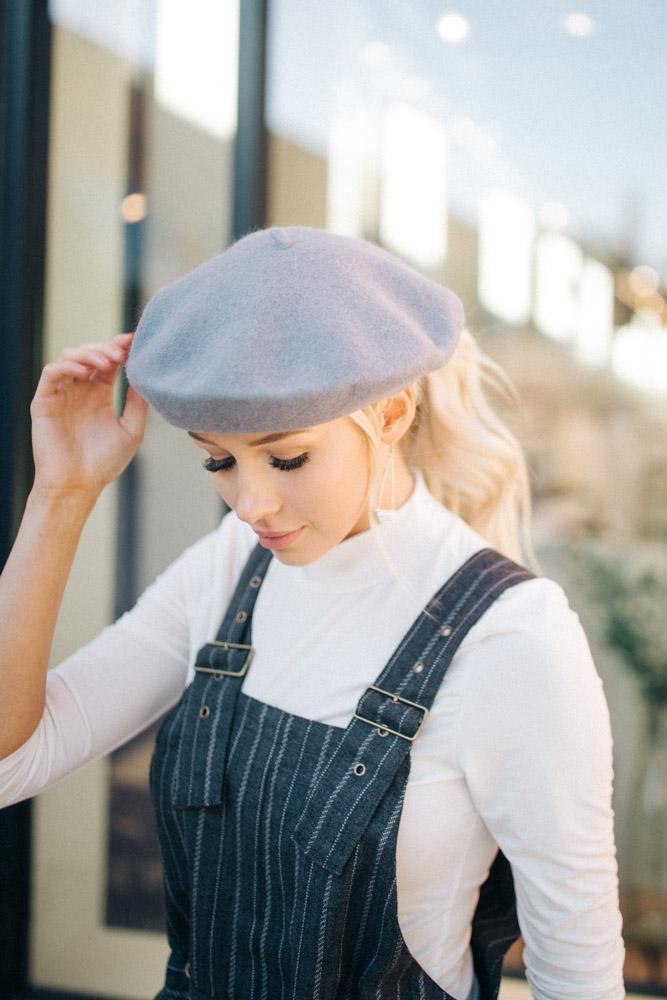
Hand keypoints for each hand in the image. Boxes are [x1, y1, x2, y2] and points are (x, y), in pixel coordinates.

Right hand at [29, 332, 148, 497]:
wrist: (78, 486)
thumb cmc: (104, 464)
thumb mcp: (131, 430)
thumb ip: (137, 403)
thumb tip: (146, 376)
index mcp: (98, 395)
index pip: (108, 362)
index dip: (120, 348)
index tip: (135, 340)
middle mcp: (79, 391)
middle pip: (90, 354)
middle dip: (107, 348)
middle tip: (123, 351)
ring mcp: (61, 394)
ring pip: (69, 357)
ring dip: (89, 353)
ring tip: (108, 360)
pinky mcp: (44, 401)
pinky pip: (51, 373)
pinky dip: (67, 365)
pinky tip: (85, 369)